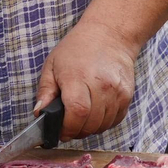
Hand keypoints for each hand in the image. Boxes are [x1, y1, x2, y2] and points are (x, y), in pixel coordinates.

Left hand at [33, 20, 137, 140]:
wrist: (108, 36)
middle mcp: (101, 85)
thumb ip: (45, 92)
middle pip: (91, 123)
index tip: (61, 132)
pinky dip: (104, 123)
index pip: (77, 113)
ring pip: (104, 125)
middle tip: (68, 126)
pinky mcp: (127, 95)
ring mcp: (117, 91)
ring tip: (81, 118)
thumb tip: (39, 113)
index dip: (68, 128)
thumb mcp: (52, 66)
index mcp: (78, 78)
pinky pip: (115, 120)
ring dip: (90, 128)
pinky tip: (95, 113)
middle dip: (77, 131)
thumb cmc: (76, 50)